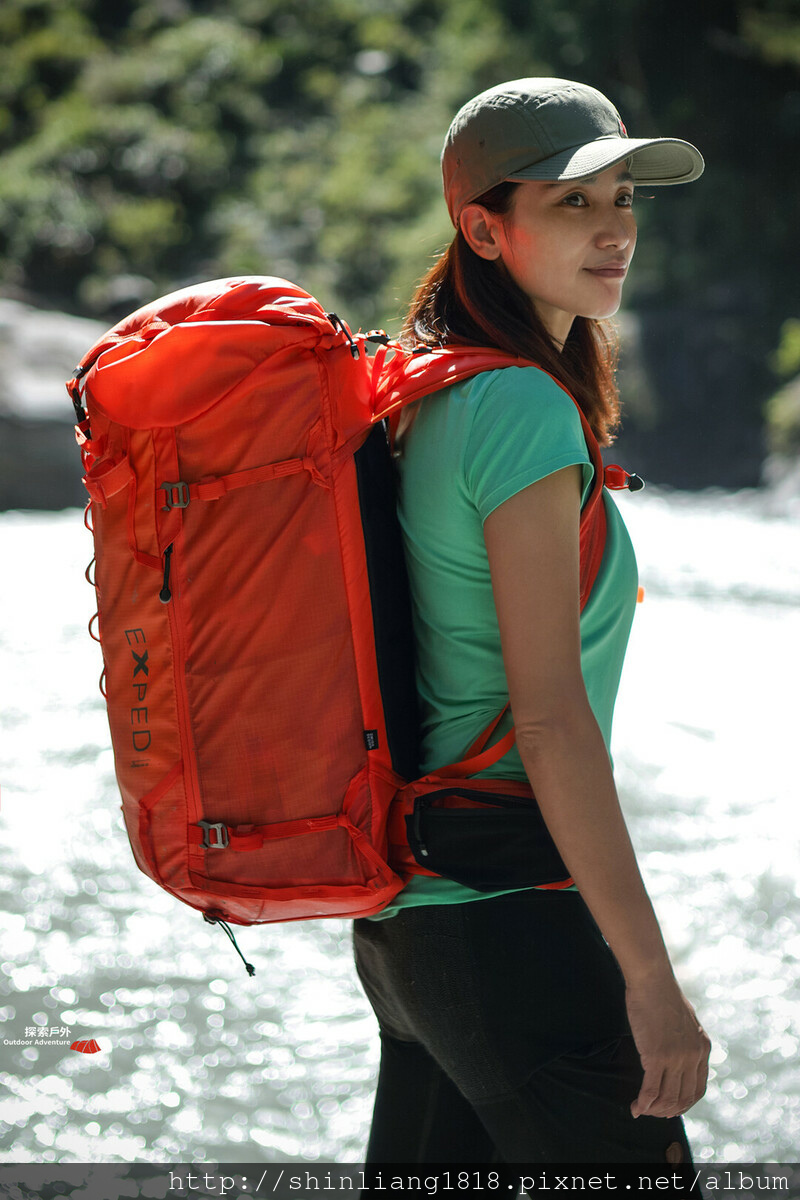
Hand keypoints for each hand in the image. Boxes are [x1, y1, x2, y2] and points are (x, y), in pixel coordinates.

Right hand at [625, 976, 710, 1118]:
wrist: (652, 979)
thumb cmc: (662, 995)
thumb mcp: (685, 1021)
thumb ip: (686, 1040)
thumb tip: (677, 1055)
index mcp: (703, 1048)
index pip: (698, 1089)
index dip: (684, 1104)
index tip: (670, 1108)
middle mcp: (693, 1056)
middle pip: (683, 1098)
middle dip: (667, 1111)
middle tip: (653, 1112)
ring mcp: (676, 1058)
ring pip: (667, 1098)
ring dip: (654, 1109)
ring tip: (642, 1109)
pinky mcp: (657, 1056)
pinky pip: (651, 1090)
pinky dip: (643, 1102)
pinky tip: (636, 1105)